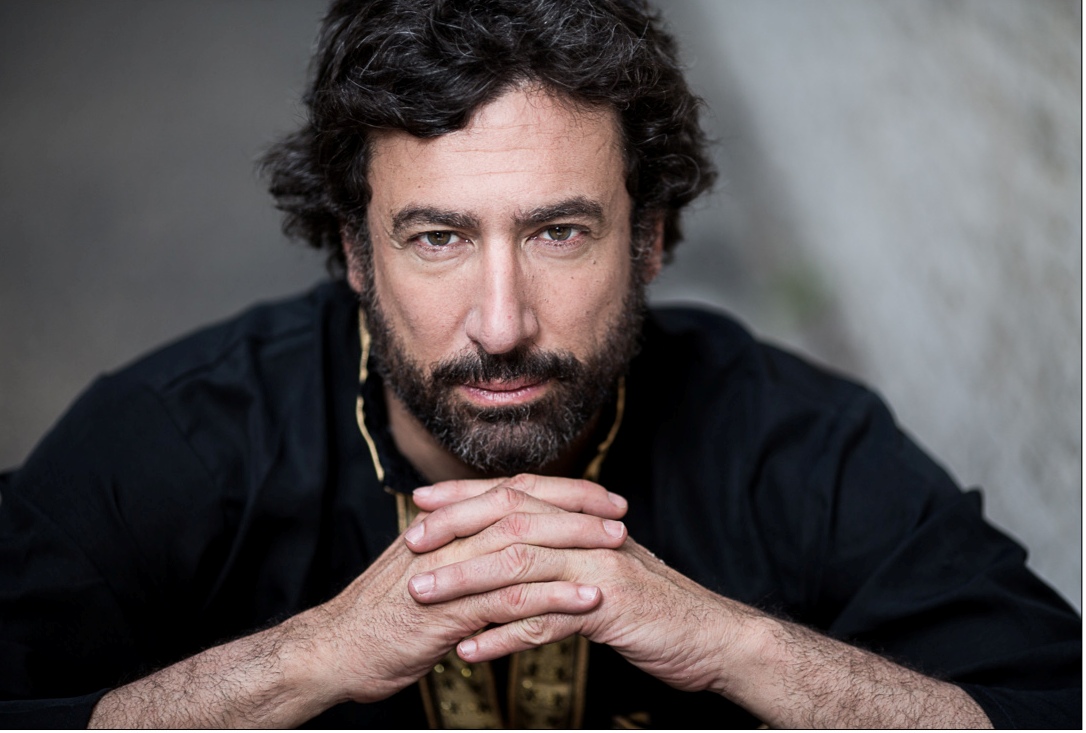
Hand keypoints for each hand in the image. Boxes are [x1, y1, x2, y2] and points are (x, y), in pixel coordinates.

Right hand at [302, 476, 629, 705]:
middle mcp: (447, 537)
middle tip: (619, 512)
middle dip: (576, 507)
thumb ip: (459, 552)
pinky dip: (554, 598)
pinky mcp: (448, 612)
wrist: (331, 651)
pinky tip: (588, 601)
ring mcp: (447, 573)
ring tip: (617, 549)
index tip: (600, 495)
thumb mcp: (424, 571)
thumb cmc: (379, 616)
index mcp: (443, 524)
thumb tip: (499, 542)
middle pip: (522, 507)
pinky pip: (510, 600)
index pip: (511, 491)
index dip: (560, 490)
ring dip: (574, 545)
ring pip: (522, 545)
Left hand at [407, 475, 750, 693]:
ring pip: (519, 565)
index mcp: (583, 521)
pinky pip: (546, 619)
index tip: (423, 502)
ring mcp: (599, 567)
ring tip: (422, 596)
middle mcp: (588, 533)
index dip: (466, 495)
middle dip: (455, 529)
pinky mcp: (609, 606)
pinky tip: (469, 650)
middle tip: (410, 544)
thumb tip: (512, 552)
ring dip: (465, 582)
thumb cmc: (653, 607)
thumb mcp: (602, 570)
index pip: (516, 494)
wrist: (713, 637)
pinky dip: (503, 636)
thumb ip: (562, 555)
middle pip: (510, 520)